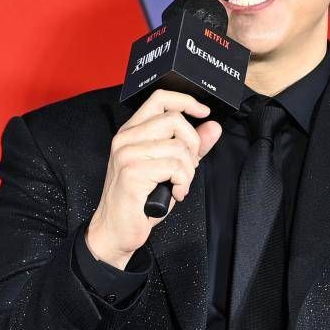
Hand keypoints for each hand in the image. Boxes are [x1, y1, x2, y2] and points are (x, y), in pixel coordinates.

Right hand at [86, 89, 221, 268]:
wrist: (116, 230)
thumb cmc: (140, 200)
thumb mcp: (170, 168)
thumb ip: (191, 146)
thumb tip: (213, 126)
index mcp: (132, 132)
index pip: (160, 98)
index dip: (186, 101)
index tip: (204, 112)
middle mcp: (126, 138)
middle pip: (174, 119)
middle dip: (193, 144)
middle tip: (188, 167)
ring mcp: (127, 154)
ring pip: (178, 146)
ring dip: (188, 170)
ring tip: (180, 184)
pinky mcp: (132, 172)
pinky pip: (174, 167)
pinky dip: (183, 183)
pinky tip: (175, 194)